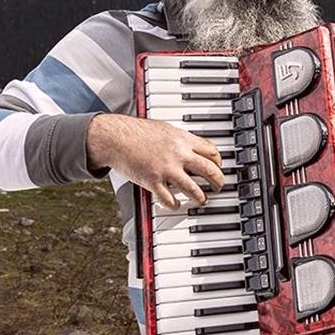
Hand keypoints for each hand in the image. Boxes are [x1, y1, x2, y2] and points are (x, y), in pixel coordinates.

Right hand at [86, 114, 224, 207]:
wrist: (115, 137)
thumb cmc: (137, 131)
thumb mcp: (165, 129)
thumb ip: (180, 139)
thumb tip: (192, 146)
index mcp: (183, 140)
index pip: (211, 151)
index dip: (218, 161)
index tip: (218, 166)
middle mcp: (179, 155)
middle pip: (209, 170)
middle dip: (218, 180)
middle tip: (219, 186)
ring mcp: (167, 169)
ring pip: (194, 189)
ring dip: (201, 197)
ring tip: (202, 200)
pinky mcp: (153, 181)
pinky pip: (169, 199)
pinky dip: (175, 205)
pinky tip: (176, 205)